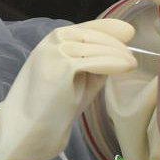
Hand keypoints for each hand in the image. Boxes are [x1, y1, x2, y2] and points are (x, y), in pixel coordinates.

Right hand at [9, 19, 136, 121]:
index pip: (86, 28)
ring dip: (119, 54)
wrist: (26, 131)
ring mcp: (55, 51)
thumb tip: (120, 54)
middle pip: (93, 35)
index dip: (109, 28)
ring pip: (97, 47)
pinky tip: (127, 67)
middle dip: (116, 44)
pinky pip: (96, 61)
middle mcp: (52, 41)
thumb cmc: (52, 110)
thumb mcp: (77, 81)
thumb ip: (94, 65)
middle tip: (133, 56)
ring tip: (132, 64)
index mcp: (52, 41)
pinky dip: (115, 63)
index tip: (128, 32)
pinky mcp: (62, 66)